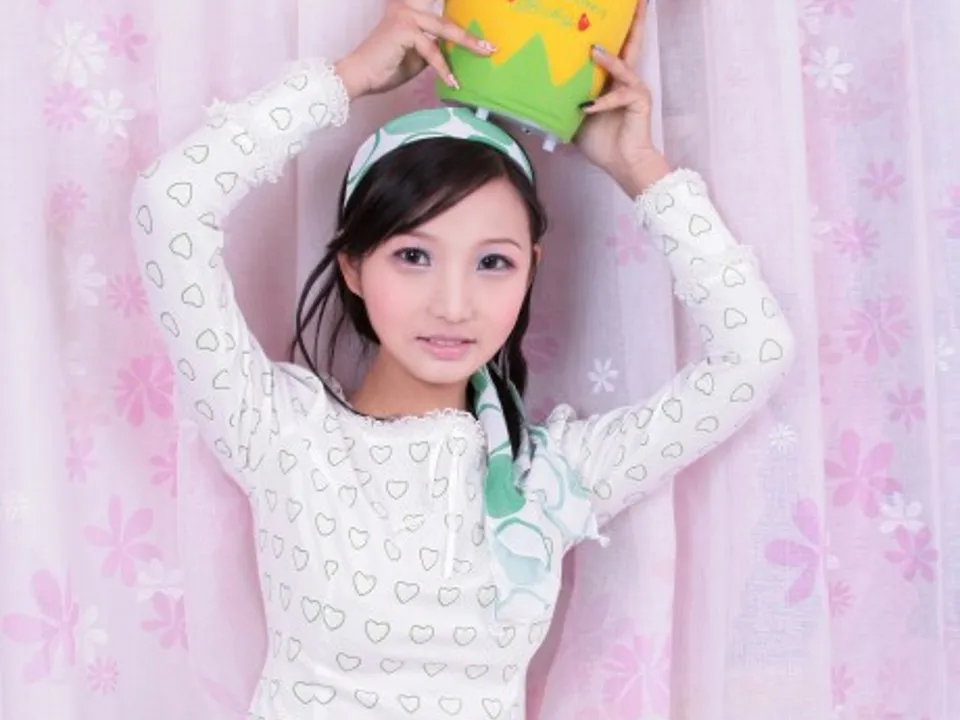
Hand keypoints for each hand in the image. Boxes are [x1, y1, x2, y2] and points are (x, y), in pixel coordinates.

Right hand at [334, 0, 492, 99]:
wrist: (358, 76)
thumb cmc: (384, 68)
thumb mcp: (416, 57)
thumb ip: (433, 48)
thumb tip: (453, 51)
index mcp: (409, 10)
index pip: (438, 10)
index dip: (456, 19)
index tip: (479, 34)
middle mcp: (407, 8)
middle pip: (446, 21)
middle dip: (470, 35)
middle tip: (491, 46)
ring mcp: (405, 16)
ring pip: (444, 30)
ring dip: (466, 44)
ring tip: (484, 54)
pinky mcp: (404, 29)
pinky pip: (431, 49)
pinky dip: (443, 68)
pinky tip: (452, 81)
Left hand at [574, 2, 670, 196]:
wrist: (622, 163)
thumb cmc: (601, 141)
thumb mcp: (575, 117)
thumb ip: (563, 102)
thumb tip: (533, 99)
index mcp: (611, 79)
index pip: (613, 47)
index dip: (612, 28)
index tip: (608, 9)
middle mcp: (626, 78)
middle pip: (631, 43)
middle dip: (633, 21)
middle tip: (638, 0)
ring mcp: (634, 87)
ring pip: (623, 65)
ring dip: (608, 58)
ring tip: (592, 49)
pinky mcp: (639, 100)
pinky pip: (619, 96)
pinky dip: (603, 102)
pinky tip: (588, 107)